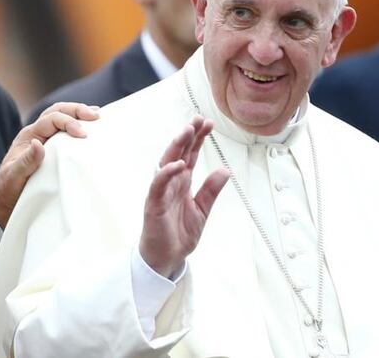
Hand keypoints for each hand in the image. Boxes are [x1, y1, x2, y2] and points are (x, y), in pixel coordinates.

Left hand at [0, 102, 99, 227]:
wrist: (3, 197)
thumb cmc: (7, 188)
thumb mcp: (15, 176)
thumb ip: (27, 160)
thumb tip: (38, 143)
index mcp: (29, 135)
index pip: (52, 119)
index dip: (69, 123)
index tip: (83, 135)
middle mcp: (37, 132)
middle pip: (57, 110)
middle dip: (77, 110)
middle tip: (96, 115)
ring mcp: (44, 138)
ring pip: (62, 115)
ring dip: (79, 113)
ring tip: (97, 115)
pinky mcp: (52, 146)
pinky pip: (65, 129)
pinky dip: (79, 124)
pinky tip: (92, 127)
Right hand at [139, 116, 229, 277]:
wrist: (167, 258)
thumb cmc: (180, 234)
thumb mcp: (203, 209)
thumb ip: (211, 190)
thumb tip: (225, 170)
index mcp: (183, 183)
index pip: (191, 155)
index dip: (198, 139)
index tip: (208, 124)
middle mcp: (171, 183)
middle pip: (179, 153)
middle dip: (187, 136)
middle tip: (197, 120)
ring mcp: (161, 192)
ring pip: (166, 163)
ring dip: (176, 147)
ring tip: (187, 132)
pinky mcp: (154, 204)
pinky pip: (158, 185)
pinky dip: (167, 173)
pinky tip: (178, 164)